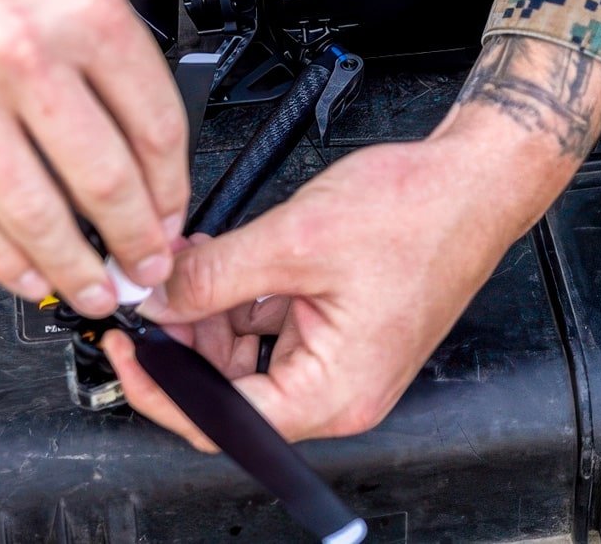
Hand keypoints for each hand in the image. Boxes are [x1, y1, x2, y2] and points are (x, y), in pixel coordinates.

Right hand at [0, 0, 186, 317]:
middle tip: (146, 271)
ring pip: (35, 210)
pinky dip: (3, 258)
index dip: (173, 191)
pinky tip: (27, 275)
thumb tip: (146, 152)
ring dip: (74, 267)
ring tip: (93, 290)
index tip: (173, 219)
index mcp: (85, 13)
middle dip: (136, 243)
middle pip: (105, 180)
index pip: (157, 127)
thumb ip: (110, 58)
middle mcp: (28, 52)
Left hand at [106, 34, 600, 445]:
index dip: (162, 387)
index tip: (125, 348)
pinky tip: (220, 256)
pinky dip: (239, 294)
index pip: (223, 421)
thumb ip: (213, 276)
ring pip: (244, 354)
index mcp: (335, 391)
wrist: (475, 179)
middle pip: (229, 389)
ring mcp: (339, 359)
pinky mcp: (339, 328)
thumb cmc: (420, 213)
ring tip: (189, 257)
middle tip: (149, 288)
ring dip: (209, 308)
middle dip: (183, 336)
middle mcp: (340, 389)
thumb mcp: (296, 240)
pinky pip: (270, 325)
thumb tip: (155, 299)